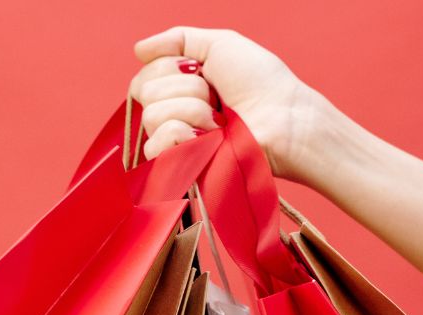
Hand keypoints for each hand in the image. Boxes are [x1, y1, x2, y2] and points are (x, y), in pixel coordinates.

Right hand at [130, 26, 331, 183]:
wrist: (285, 118)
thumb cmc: (261, 82)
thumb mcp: (220, 45)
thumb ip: (178, 39)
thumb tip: (138, 49)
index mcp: (179, 87)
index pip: (144, 74)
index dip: (171, 67)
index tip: (204, 71)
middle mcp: (173, 114)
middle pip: (144, 92)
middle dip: (186, 86)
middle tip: (217, 98)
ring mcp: (176, 142)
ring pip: (152, 115)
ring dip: (192, 109)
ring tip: (219, 119)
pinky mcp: (182, 166)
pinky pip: (155, 146)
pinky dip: (180, 134)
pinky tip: (206, 137)